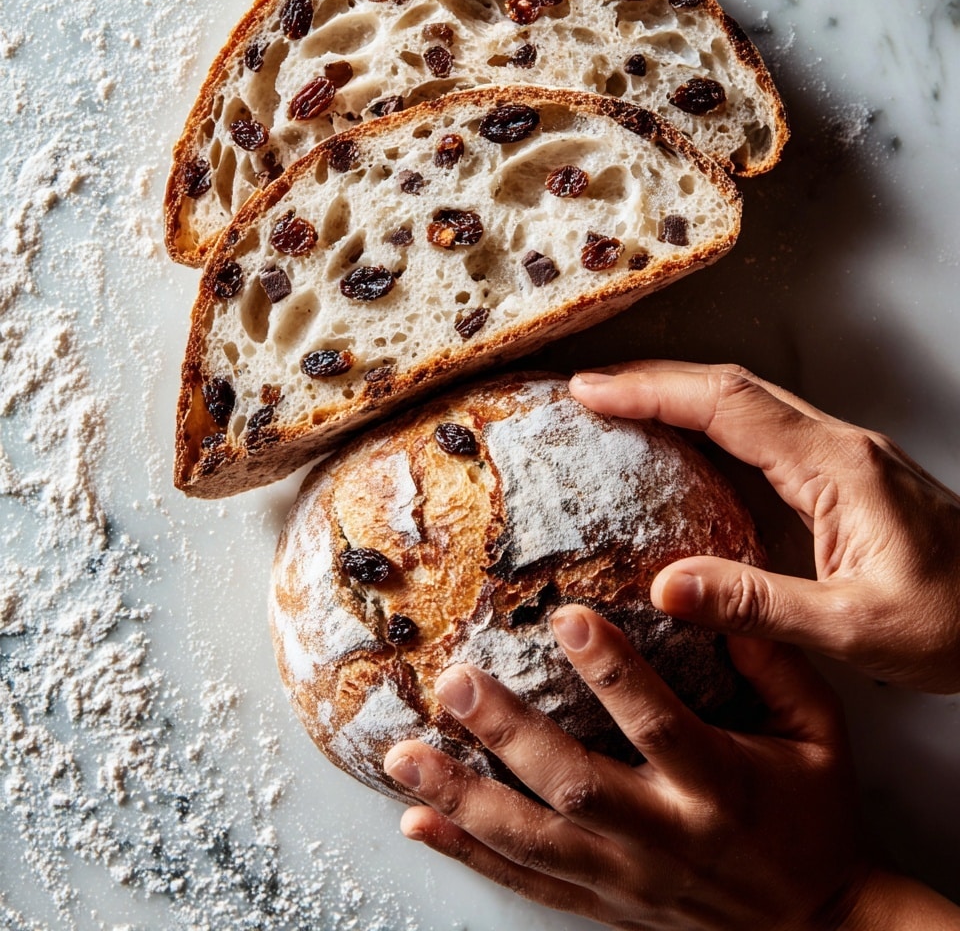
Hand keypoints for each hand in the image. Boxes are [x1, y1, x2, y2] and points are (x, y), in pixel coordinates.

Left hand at [384, 606, 869, 930]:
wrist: (820, 929)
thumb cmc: (815, 812)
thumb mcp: (819, 731)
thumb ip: (774, 661)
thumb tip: (708, 591)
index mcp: (721, 787)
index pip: (659, 726)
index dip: (614, 673)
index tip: (568, 617)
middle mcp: (667, 838)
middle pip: (576, 786)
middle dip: (508, 733)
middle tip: (455, 680)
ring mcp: (629, 880)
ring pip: (534, 841)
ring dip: (462, 798)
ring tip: (403, 756)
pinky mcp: (606, 905)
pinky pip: (528, 882)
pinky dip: (470, 854)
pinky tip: (419, 824)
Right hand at [569, 362, 959, 693]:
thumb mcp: (857, 629)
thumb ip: (758, 605)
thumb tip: (664, 587)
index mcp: (835, 467)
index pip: (726, 405)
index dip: (651, 391)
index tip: (590, 392)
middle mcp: (837, 445)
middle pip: (729, 387)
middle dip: (652, 379)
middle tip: (586, 391)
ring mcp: (843, 456)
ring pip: (746, 401)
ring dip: (678, 395)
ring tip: (617, 408)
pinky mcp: (845, 476)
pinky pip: (763, 430)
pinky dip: (709, 423)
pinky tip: (684, 444)